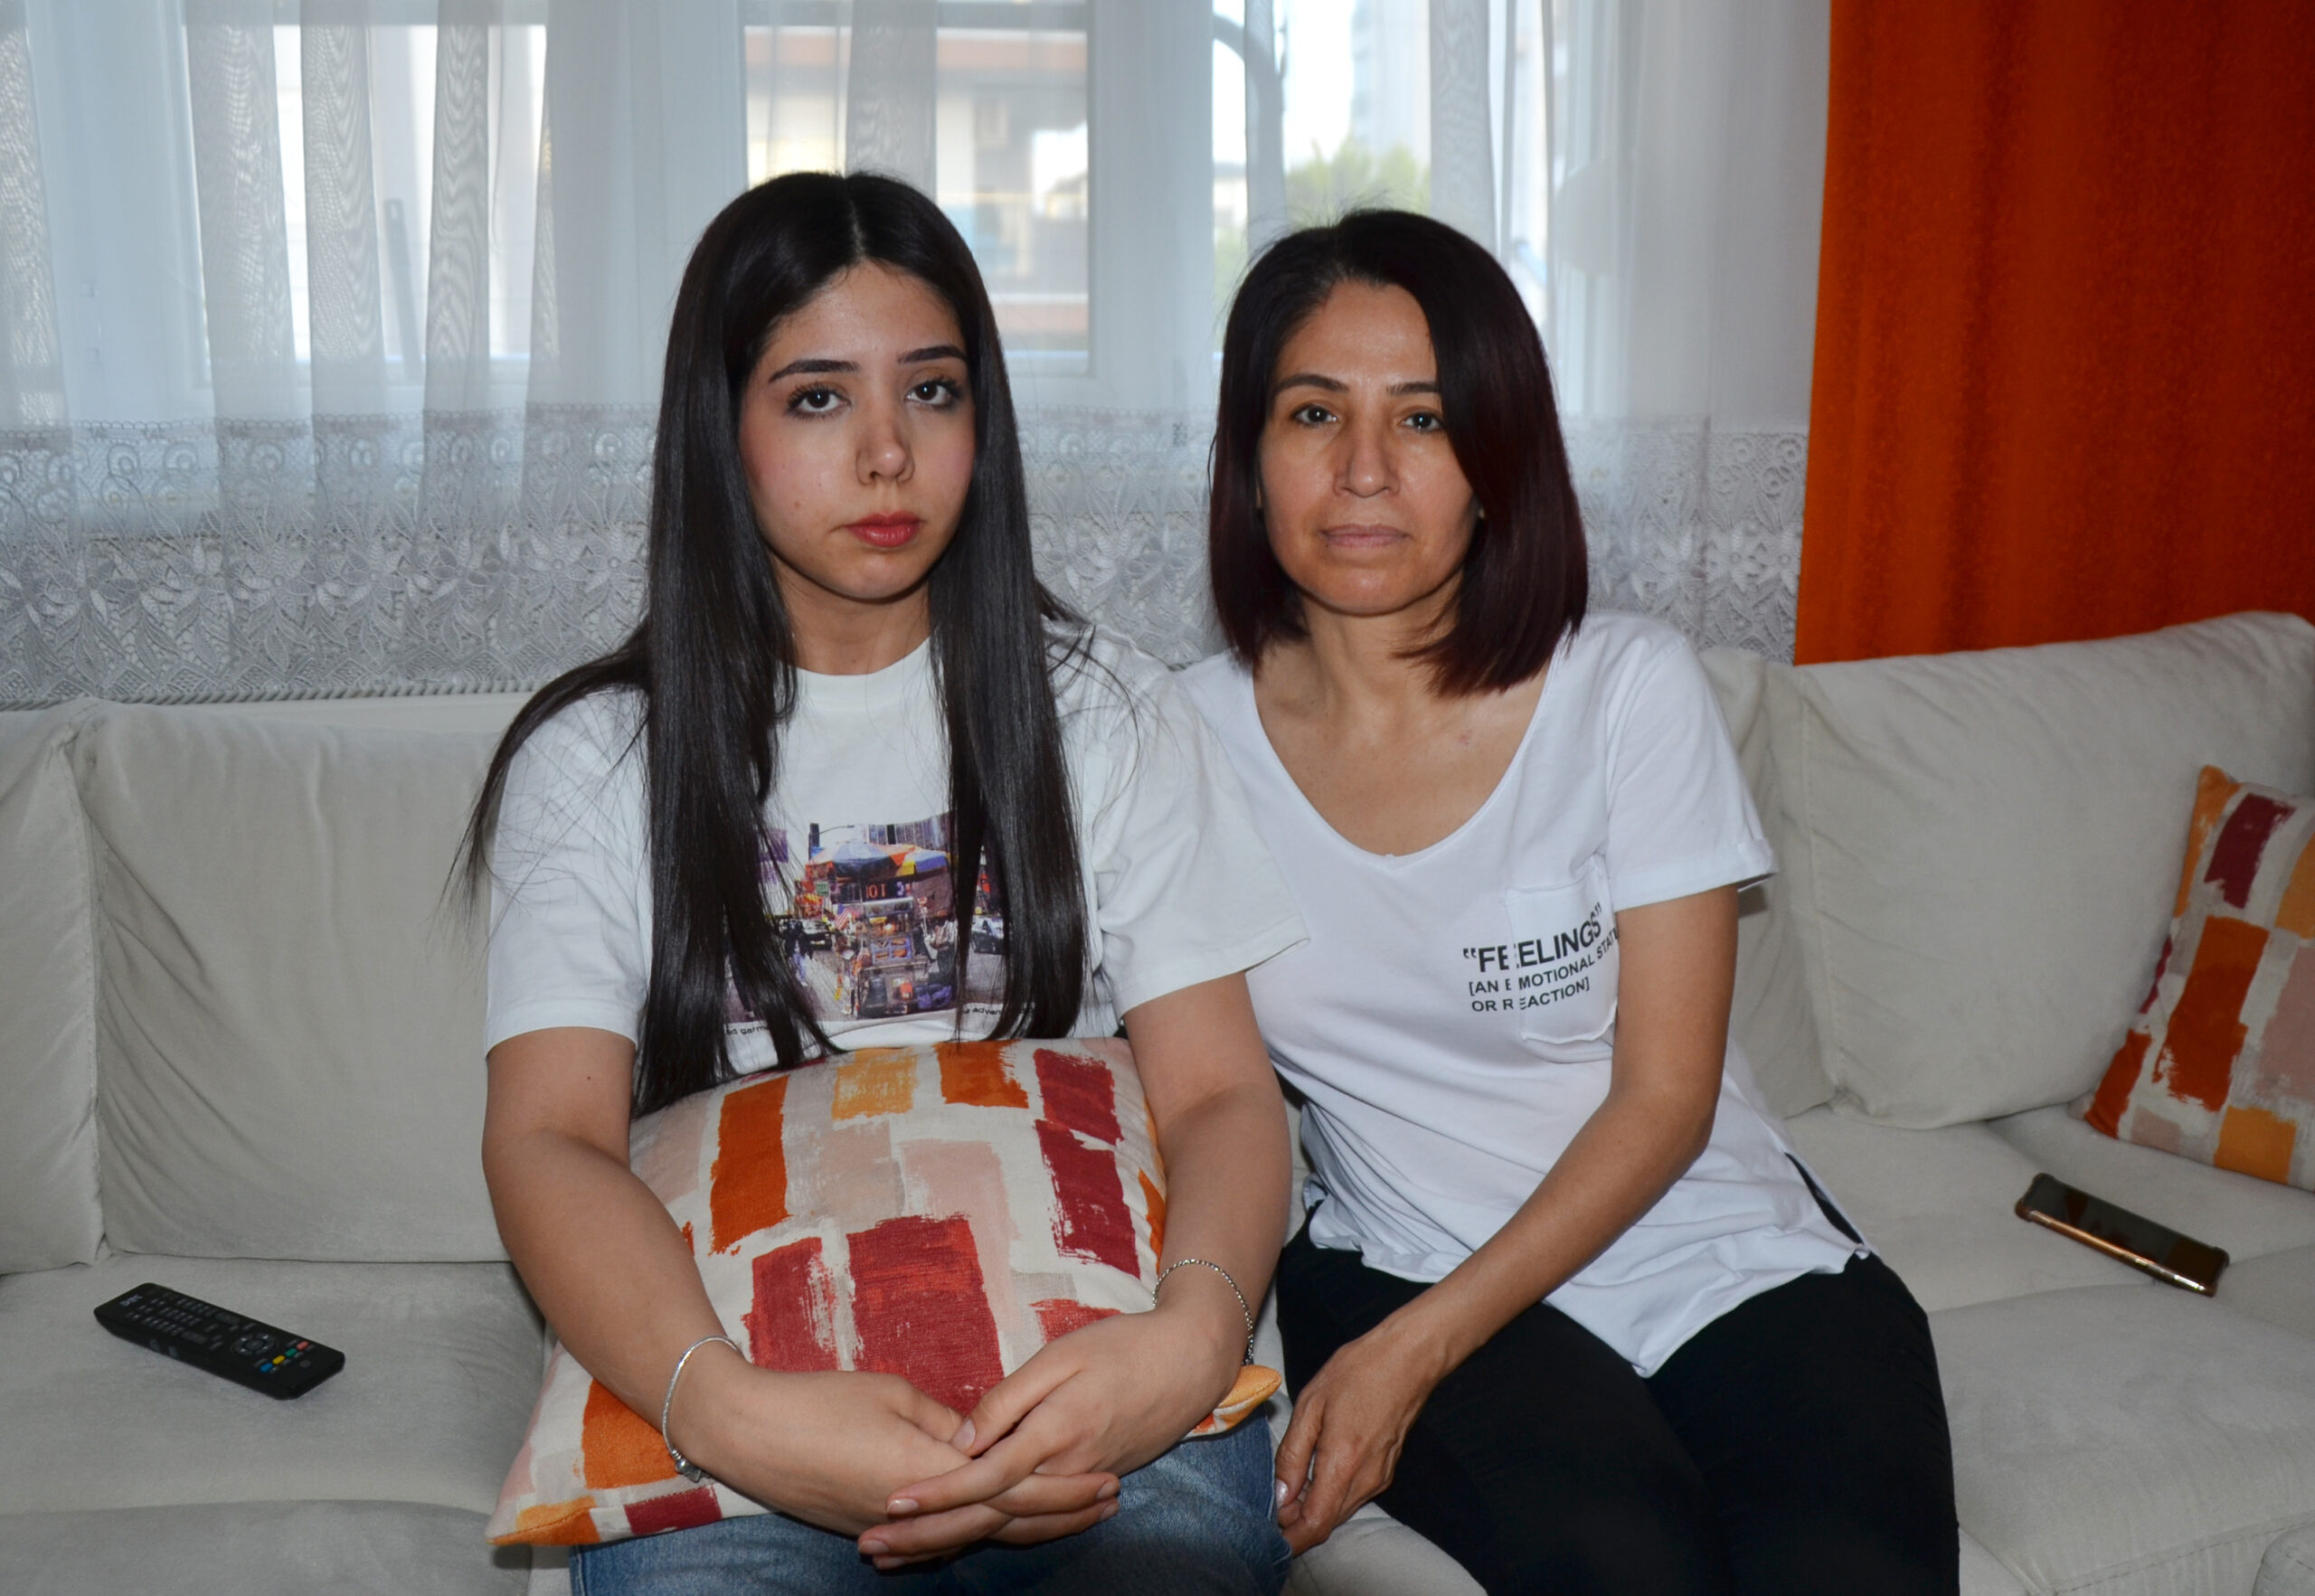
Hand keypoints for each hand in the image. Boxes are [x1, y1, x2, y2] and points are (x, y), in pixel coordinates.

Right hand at [674, 1350, 1118, 1545]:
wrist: (749, 1434)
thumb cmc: (822, 1402)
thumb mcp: (895, 1395)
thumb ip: (949, 1422)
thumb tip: (987, 1437)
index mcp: (933, 1474)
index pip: (1016, 1488)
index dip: (1065, 1486)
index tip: (1107, 1478)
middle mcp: (921, 1514)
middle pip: (1005, 1522)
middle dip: (1061, 1512)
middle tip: (1109, 1501)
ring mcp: (895, 1530)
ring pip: (974, 1536)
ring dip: (1026, 1527)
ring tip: (1071, 1516)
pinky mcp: (873, 1530)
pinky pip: (940, 1539)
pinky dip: (978, 1533)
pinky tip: (1003, 1526)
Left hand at [861, 1298, 1243, 1566]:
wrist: (1191, 1363)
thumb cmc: (1123, 1347)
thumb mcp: (1061, 1356)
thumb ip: (1009, 1400)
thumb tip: (963, 1440)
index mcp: (1053, 1434)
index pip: (983, 1477)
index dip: (935, 1493)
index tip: (890, 1503)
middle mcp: (1064, 1472)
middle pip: (989, 1516)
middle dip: (928, 1535)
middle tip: (875, 1546)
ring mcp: (1078, 1484)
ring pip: (1010, 1527)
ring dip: (954, 1542)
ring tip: (902, 1553)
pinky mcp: (1088, 1483)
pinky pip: (1035, 1521)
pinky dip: (996, 1535)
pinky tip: (962, 1539)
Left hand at [1271, 1317, 1444, 1553]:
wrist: (1408, 1359)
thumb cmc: (1358, 1372)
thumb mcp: (1311, 1405)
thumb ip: (1293, 1454)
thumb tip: (1280, 1495)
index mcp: (1343, 1465)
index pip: (1315, 1525)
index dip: (1290, 1537)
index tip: (1268, 1531)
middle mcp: (1365, 1480)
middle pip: (1327, 1523)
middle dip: (1297, 1522)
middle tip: (1271, 1503)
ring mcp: (1380, 1477)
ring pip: (1340, 1511)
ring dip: (1314, 1509)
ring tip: (1289, 1486)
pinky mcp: (1387, 1470)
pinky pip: (1353, 1496)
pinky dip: (1331, 1495)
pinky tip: (1316, 1473)